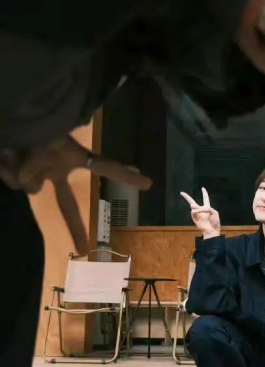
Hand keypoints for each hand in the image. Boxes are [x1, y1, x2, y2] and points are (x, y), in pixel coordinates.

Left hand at [0, 136, 151, 256]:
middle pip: (67, 204)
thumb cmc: (34, 127)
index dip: (125, 175)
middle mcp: (58, 170)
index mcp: (73, 158)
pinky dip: (6, 168)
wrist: (11, 118)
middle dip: (76, 228)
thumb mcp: (45, 141)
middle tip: (84, 249)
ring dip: (20, 168)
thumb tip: (32, 189)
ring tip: (15, 148)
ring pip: (28, 186)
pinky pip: (13, 181)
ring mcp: (37, 174)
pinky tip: (5, 154)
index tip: (148, 184)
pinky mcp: (18, 174)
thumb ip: (38, 168)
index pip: (103, 166)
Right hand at [180, 187, 219, 236]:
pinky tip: (199, 212)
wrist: (212, 230)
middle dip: (187, 197)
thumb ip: (208, 208)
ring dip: (197, 208)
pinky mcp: (194, 218)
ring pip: (193, 206)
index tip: (203, 188)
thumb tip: (199, 208)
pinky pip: (193, 212)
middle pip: (192, 202)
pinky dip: (197, 211)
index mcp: (207, 207)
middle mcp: (201, 210)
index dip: (204, 193)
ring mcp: (197, 214)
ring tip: (202, 211)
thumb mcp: (214, 212)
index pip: (205, 198)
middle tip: (182, 193)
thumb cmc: (214, 222)